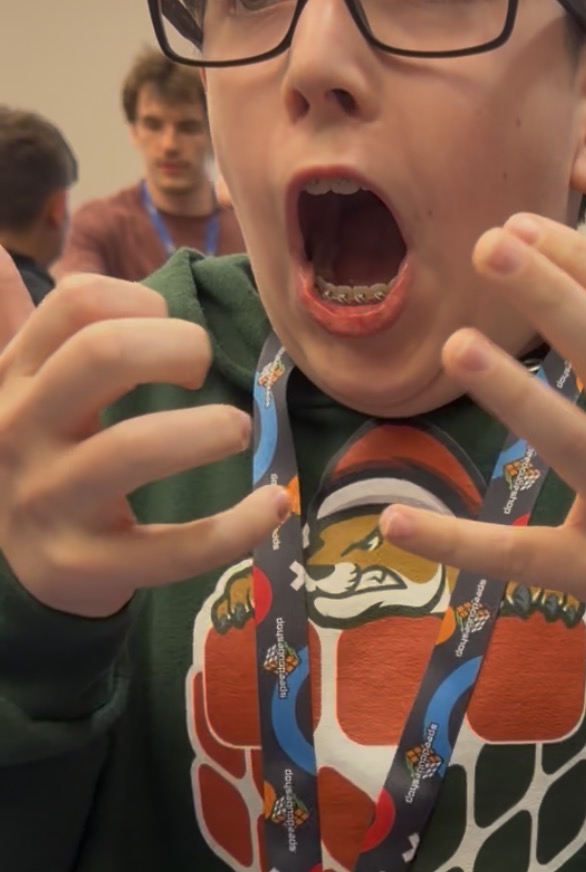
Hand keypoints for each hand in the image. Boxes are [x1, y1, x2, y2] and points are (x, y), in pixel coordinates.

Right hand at [0, 247, 288, 618]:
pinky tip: (273, 505)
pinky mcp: (89, 566)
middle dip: (178, 347)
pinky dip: (238, 525)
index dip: (142, 301)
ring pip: (134, 448)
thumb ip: (9, 322)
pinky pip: (175, 548)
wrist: (22, 570)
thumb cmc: (41, 458)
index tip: (169, 327)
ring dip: (209, 430)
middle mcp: (22, 432)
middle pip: (103, 353)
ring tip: (239, 430)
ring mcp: (52, 502)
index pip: (76, 302)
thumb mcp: (14, 387)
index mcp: (15, 377)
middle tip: (203, 370)